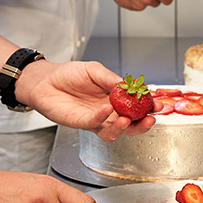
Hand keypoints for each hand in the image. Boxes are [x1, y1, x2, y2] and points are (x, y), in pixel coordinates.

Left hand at [15, 59, 162, 141]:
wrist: (44, 80)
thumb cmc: (68, 75)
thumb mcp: (95, 70)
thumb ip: (112, 79)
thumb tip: (130, 86)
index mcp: (115, 100)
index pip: (136, 108)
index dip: (148, 108)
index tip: (158, 105)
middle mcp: (108, 114)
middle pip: (130, 126)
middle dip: (142, 125)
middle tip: (150, 119)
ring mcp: (95, 121)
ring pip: (114, 132)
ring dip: (124, 128)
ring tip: (128, 119)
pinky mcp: (81, 123)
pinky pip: (95, 124)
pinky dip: (102, 117)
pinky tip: (107, 108)